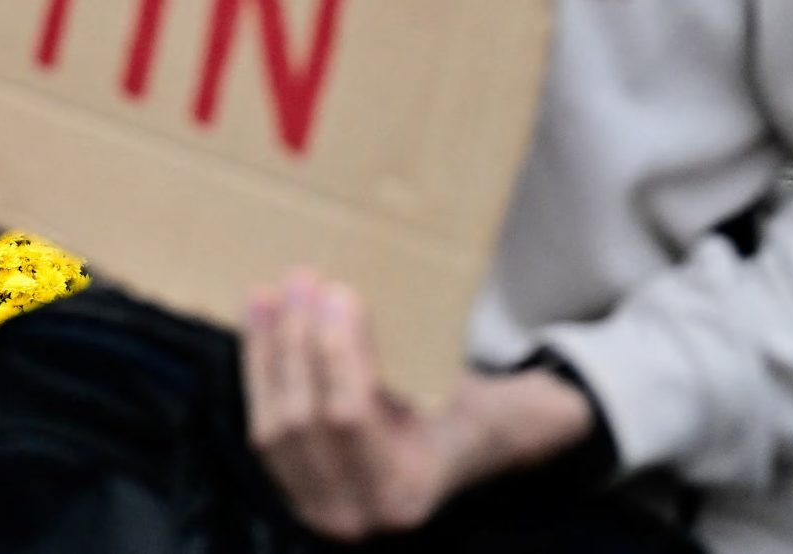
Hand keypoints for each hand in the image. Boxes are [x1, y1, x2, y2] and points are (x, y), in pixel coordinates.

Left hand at [243, 271, 594, 539]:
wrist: (460, 452)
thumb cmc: (483, 417)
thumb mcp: (505, 406)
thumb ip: (514, 396)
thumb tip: (535, 374)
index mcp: (407, 492)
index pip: (347, 417)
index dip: (335, 351)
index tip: (341, 292)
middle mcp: (355, 513)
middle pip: (301, 420)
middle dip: (295, 344)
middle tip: (303, 279)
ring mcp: (316, 503)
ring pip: (271, 426)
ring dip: (267, 354)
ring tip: (270, 293)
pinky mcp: (292, 483)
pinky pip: (263, 427)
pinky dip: (258, 372)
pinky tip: (257, 321)